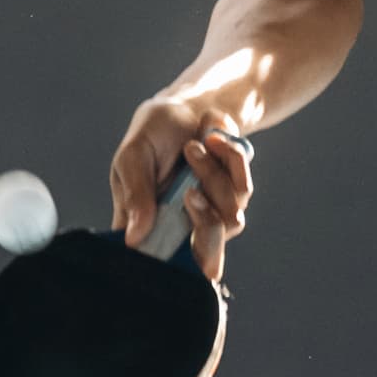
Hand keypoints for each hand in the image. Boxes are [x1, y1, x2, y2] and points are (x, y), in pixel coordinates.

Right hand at [107, 99, 254, 283]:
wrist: (189, 106)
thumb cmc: (153, 133)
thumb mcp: (134, 157)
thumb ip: (135, 196)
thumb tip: (133, 239)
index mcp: (146, 224)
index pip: (158, 265)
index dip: (172, 270)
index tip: (177, 251)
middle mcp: (180, 226)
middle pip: (207, 260)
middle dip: (205, 225)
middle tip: (189, 192)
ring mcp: (211, 213)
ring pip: (229, 220)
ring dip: (211, 175)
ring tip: (192, 147)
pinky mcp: (234, 197)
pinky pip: (243, 190)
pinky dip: (229, 159)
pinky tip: (211, 140)